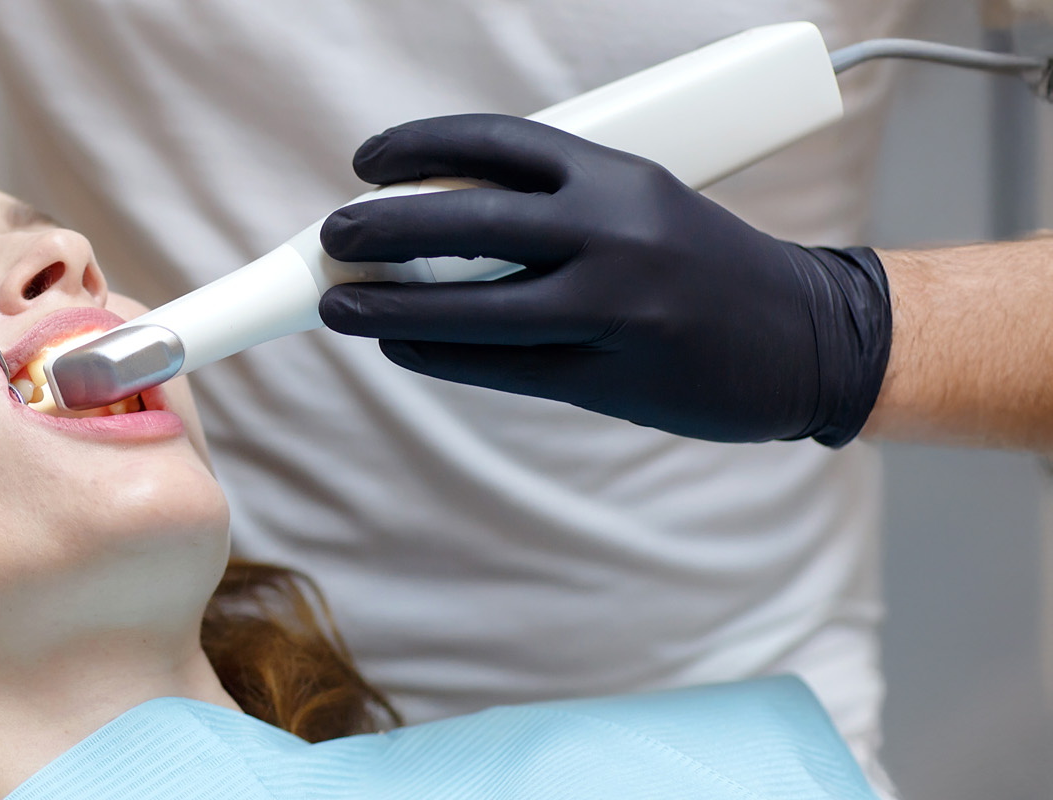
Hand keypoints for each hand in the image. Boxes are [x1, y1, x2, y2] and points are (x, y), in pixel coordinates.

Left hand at [316, 114, 891, 445]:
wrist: (812, 337)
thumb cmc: (705, 265)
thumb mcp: (642, 204)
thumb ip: (554, 206)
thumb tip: (432, 215)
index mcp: (620, 175)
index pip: (496, 143)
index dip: (417, 147)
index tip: (365, 163)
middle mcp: (614, 234)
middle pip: (466, 222)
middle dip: (381, 228)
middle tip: (333, 236)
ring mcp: (613, 310)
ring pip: (471, 310)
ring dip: (390, 309)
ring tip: (340, 306)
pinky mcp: (612, 378)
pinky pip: (501, 369)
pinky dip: (439, 356)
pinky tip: (401, 346)